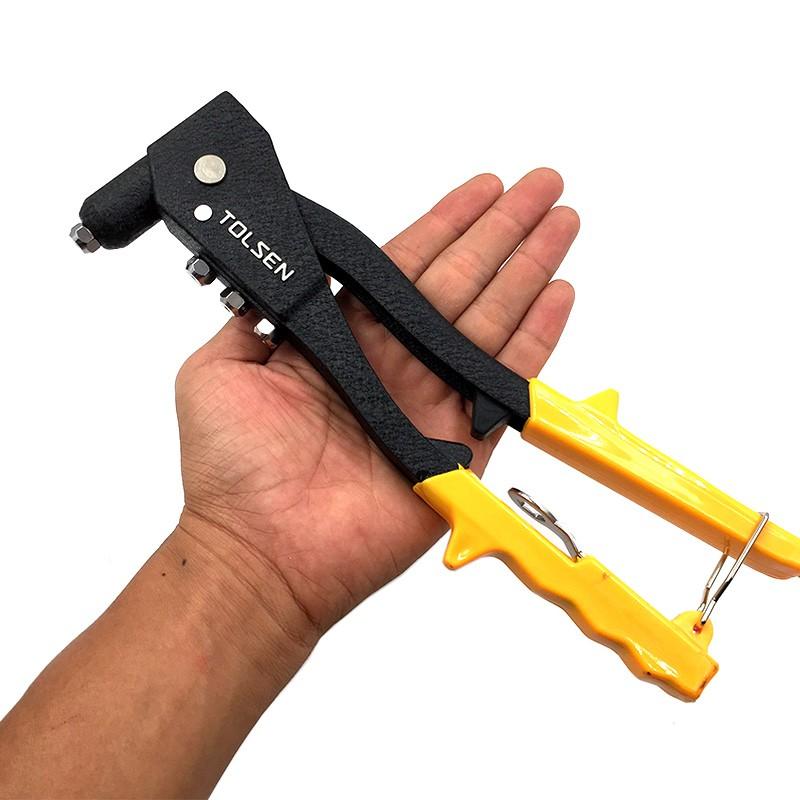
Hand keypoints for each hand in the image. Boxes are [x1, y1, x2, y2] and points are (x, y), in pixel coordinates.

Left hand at [175, 169, 578, 639]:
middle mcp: (393, 363)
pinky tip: (557, 296)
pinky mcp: (460, 444)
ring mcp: (430, 400)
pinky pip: (506, 382)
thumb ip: (253, 314)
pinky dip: (536, 339)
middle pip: (460, 280)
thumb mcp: (220, 369)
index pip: (405, 265)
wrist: (265, 553)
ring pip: (490, 318)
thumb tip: (271, 270)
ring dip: (529, 268)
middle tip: (540, 186)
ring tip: (560, 223)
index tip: (480, 188)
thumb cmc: (235, 474)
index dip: (445, 223)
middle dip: (501, 230)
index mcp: (344, 340)